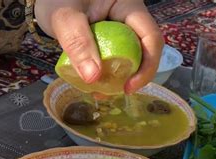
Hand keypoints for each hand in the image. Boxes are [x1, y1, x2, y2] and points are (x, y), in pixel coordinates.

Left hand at [35, 0, 163, 94]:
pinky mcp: (111, 39)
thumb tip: (93, 78)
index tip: (128, 87)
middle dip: (133, 75)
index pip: (151, 37)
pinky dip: (107, 72)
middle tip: (112, 92)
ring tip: (99, 91)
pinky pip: (116, 58)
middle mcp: (130, 18)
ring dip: (119, 76)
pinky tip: (92, 81)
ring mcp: (121, 29)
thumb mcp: (65, 16)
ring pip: (131, 56)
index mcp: (129, 6)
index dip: (147, 65)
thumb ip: (78, 43)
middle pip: (144, 50)